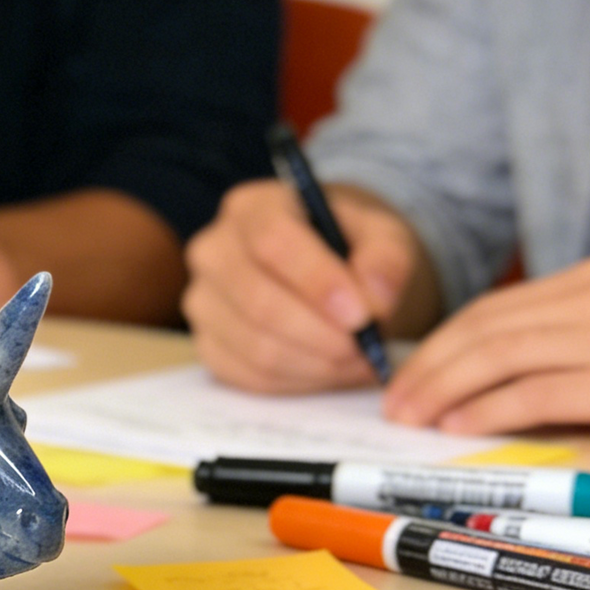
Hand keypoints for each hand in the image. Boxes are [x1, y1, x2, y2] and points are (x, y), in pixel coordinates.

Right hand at [183, 179, 418, 392]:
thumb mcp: (381, 236)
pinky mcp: (208, 345)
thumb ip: (387, 258)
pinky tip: (331, 370)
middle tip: (365, 347)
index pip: (271, 240)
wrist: (323, 274)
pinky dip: (299, 382)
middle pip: (258, 301)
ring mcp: (202, 302)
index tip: (362, 314)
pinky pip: (251, 376)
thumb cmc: (348, 248)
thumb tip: (376, 299)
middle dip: (320, 334)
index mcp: (249, 208)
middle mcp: (212, 252)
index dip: (316, 280)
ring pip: (256, 346)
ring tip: (358, 360)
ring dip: (316, 363)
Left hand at [384, 261, 589, 432]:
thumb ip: (543, 351)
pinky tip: (456, 427)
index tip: (402, 380)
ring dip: (444, 388)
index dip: (438, 346)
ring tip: (412, 419)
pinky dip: (488, 411)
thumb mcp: (584, 351)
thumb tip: (463, 382)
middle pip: (489, 328)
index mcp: (588, 285)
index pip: (494, 311)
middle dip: (429, 368)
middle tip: (394, 407)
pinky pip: (537, 394)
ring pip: (501, 353)